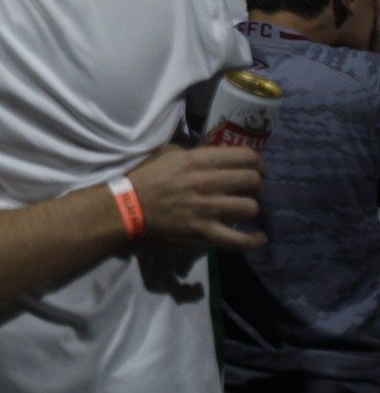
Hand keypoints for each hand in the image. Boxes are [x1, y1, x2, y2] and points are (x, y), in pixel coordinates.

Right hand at [127, 144, 266, 250]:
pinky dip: (254, 240)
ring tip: (245, 209)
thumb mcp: (171, 152)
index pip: (246, 157)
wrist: (131, 204)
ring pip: (250, 207)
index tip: (258, 169)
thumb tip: (218, 156)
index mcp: (199, 160)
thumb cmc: (150, 176)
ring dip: (251, 208)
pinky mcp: (204, 231)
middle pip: (252, 181)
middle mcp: (207, 182)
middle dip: (257, 185)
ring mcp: (207, 209)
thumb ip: (197, 153)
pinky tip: (260, 237)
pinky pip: (238, 239)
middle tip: (251, 189)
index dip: (259, 163)